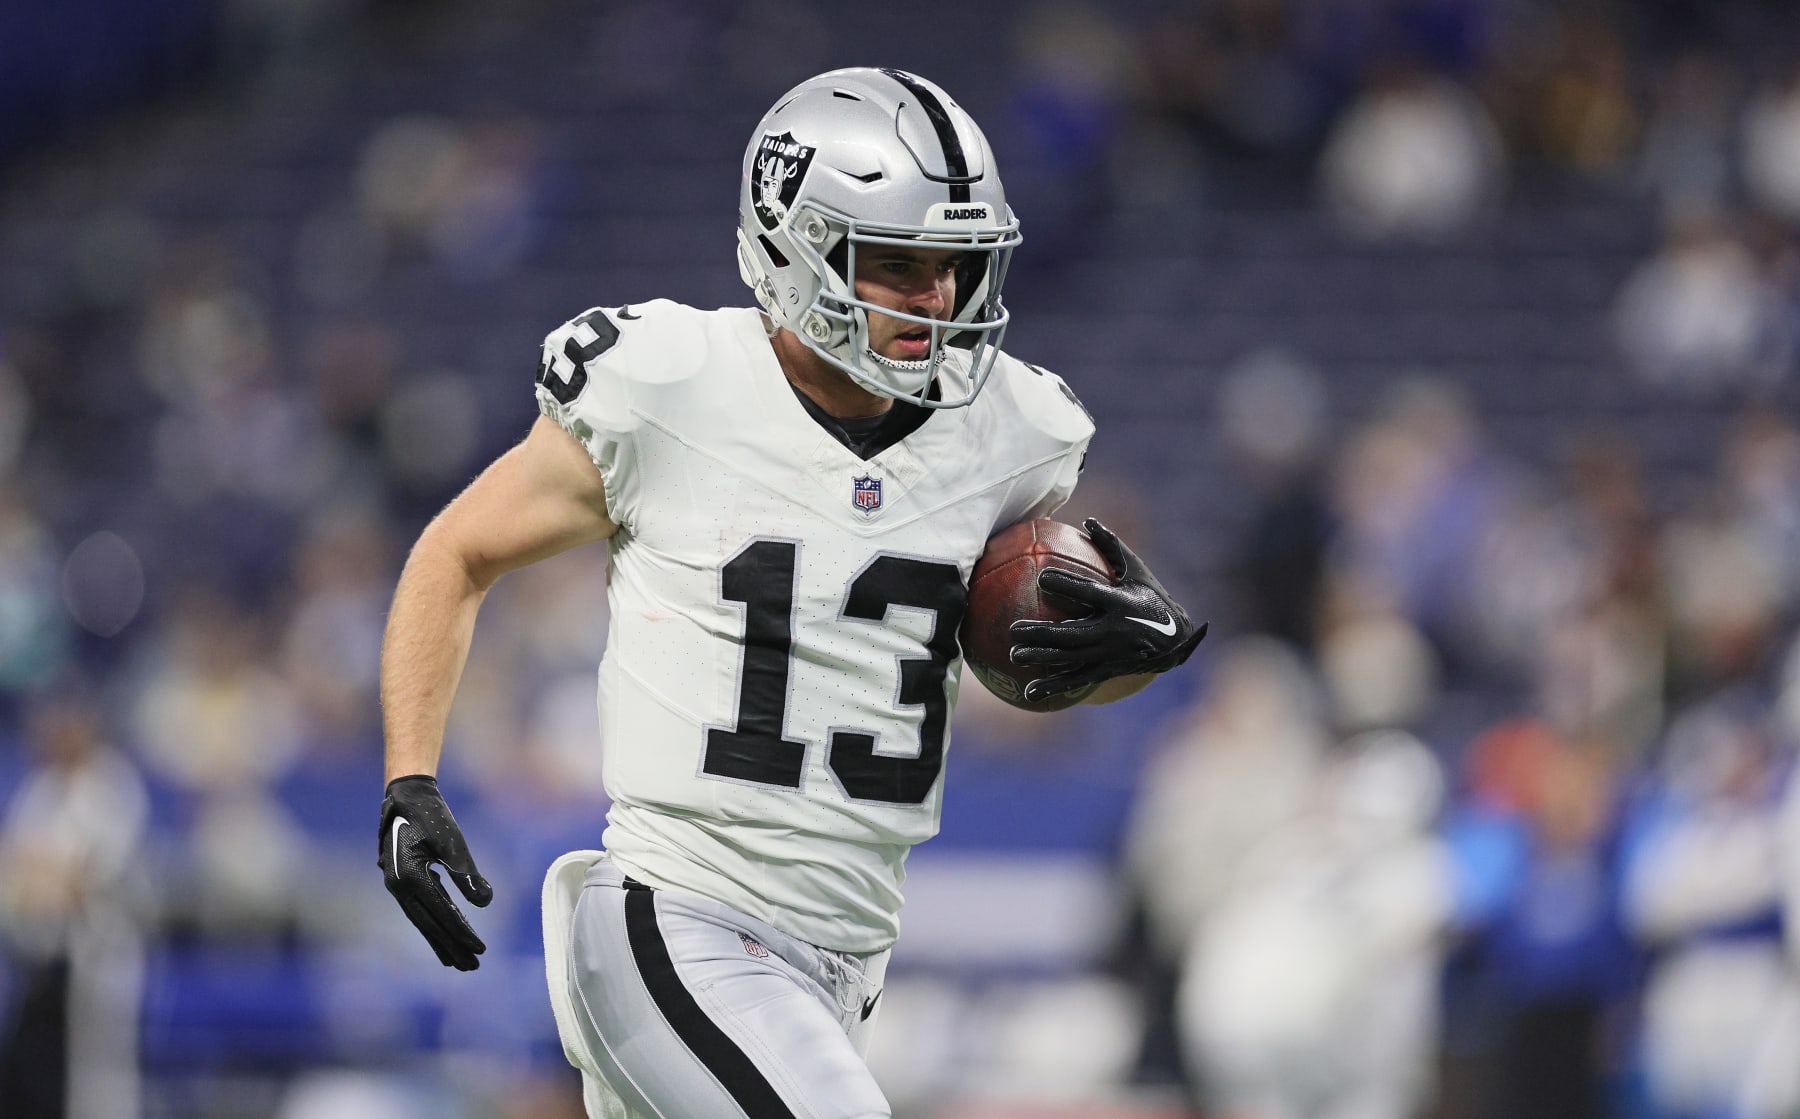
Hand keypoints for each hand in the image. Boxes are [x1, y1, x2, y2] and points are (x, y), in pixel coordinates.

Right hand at [378, 775, 492, 970]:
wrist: (406, 795)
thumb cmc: (430, 815)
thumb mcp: (452, 841)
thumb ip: (466, 872)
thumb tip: (485, 902)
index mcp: (409, 877)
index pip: (442, 914)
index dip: (462, 933)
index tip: (481, 951)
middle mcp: (399, 886)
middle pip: (429, 925)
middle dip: (451, 946)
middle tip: (472, 967)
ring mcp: (397, 884)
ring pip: (422, 920)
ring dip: (441, 940)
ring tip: (458, 960)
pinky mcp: (402, 880)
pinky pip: (419, 908)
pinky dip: (433, 923)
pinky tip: (445, 933)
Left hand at [1008, 518, 1207, 701]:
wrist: (1176, 640)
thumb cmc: (1151, 597)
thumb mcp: (1137, 570)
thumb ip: (1112, 546)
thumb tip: (1088, 520)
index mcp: (1119, 602)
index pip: (1089, 593)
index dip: (1066, 585)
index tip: (1041, 577)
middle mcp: (1114, 630)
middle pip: (1072, 633)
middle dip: (1042, 632)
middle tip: (1014, 628)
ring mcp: (1110, 654)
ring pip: (1071, 659)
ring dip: (1042, 657)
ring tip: (1015, 654)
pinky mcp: (1107, 671)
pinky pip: (1077, 680)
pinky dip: (1053, 686)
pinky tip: (1029, 692)